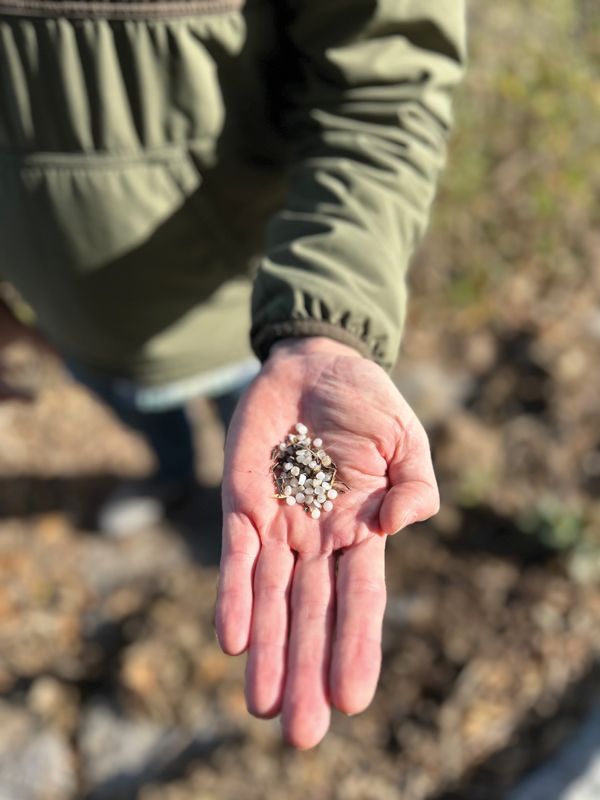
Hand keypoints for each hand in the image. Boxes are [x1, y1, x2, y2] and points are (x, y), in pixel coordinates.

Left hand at [215, 336, 438, 747]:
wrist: (314, 363)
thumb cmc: (366, 403)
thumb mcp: (406, 440)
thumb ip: (416, 486)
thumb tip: (397, 526)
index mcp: (361, 531)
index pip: (359, 600)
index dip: (356, 647)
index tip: (354, 700)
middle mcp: (317, 538)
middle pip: (310, 614)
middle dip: (305, 670)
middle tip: (301, 733)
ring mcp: (277, 523)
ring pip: (269, 598)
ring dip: (266, 650)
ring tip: (262, 704)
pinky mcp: (241, 502)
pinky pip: (235, 556)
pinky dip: (233, 596)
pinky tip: (233, 639)